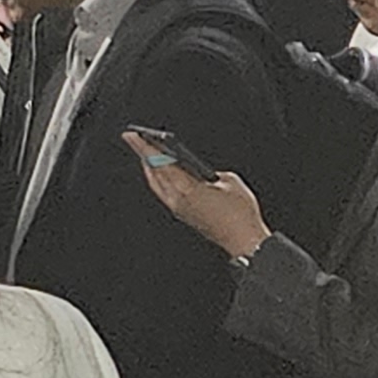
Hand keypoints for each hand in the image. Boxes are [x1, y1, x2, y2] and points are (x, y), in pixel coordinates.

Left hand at [124, 132, 269, 260]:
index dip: (144, 148)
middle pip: (154, 173)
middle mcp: (178, 200)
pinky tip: (163, 175)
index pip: (160, 163)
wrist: (245, 241)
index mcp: (187, 188)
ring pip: (157, 185)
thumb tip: (202, 173)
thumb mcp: (230, 181)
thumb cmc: (240, 214)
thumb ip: (211, 172)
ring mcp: (179, 209)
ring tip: (146, 154)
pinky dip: (160, 181)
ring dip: (151, 168)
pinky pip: (165, 194)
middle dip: (143, 155)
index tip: (132, 136)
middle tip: (135, 140)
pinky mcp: (184, 216)